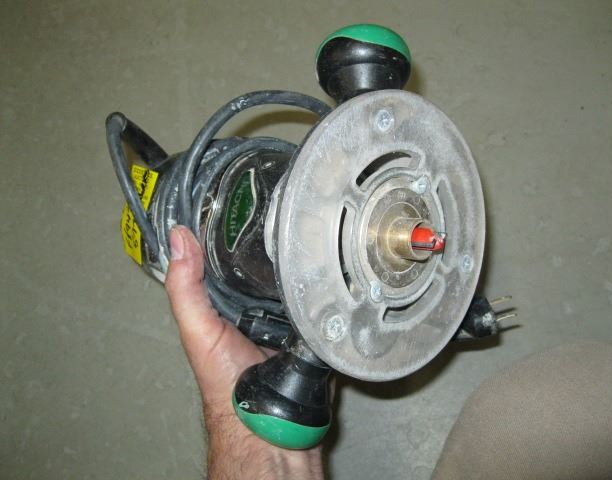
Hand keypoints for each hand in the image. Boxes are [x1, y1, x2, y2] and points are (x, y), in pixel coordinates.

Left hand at [165, 226, 323, 479]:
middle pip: (270, 261)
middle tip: (291, 202)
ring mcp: (290, 312)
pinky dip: (328, 282)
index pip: (231, 254)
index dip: (234, 227)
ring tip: (317, 224)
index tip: (243, 194)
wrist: (270, 421)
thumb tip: (177, 238)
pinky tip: (335, 261)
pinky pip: (322, 295)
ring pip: (298, 275)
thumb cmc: (227, 382)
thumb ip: (185, 289)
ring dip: (307, 258)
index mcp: (229, 300)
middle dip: (281, 237)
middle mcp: (261, 303)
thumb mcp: (199, 330)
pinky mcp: (316, 323)